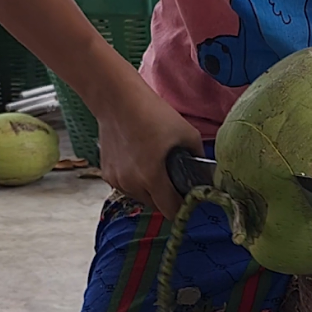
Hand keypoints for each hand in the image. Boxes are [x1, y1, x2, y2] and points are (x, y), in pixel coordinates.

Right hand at [95, 73, 203, 220]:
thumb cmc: (154, 113)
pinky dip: (134, 181)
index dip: (182, 207)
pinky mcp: (106, 175)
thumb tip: (205, 173)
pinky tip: (139, 161)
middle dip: (166, 197)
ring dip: (149, 190)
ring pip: (139, 197)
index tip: (187, 198)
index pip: (170, 211)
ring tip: (154, 166)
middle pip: (155, 205)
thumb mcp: (187, 133)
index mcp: (153, 177)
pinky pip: (126, 187)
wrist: (119, 100)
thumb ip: (197, 157)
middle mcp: (132, 184)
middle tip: (172, 177)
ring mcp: (117, 181)